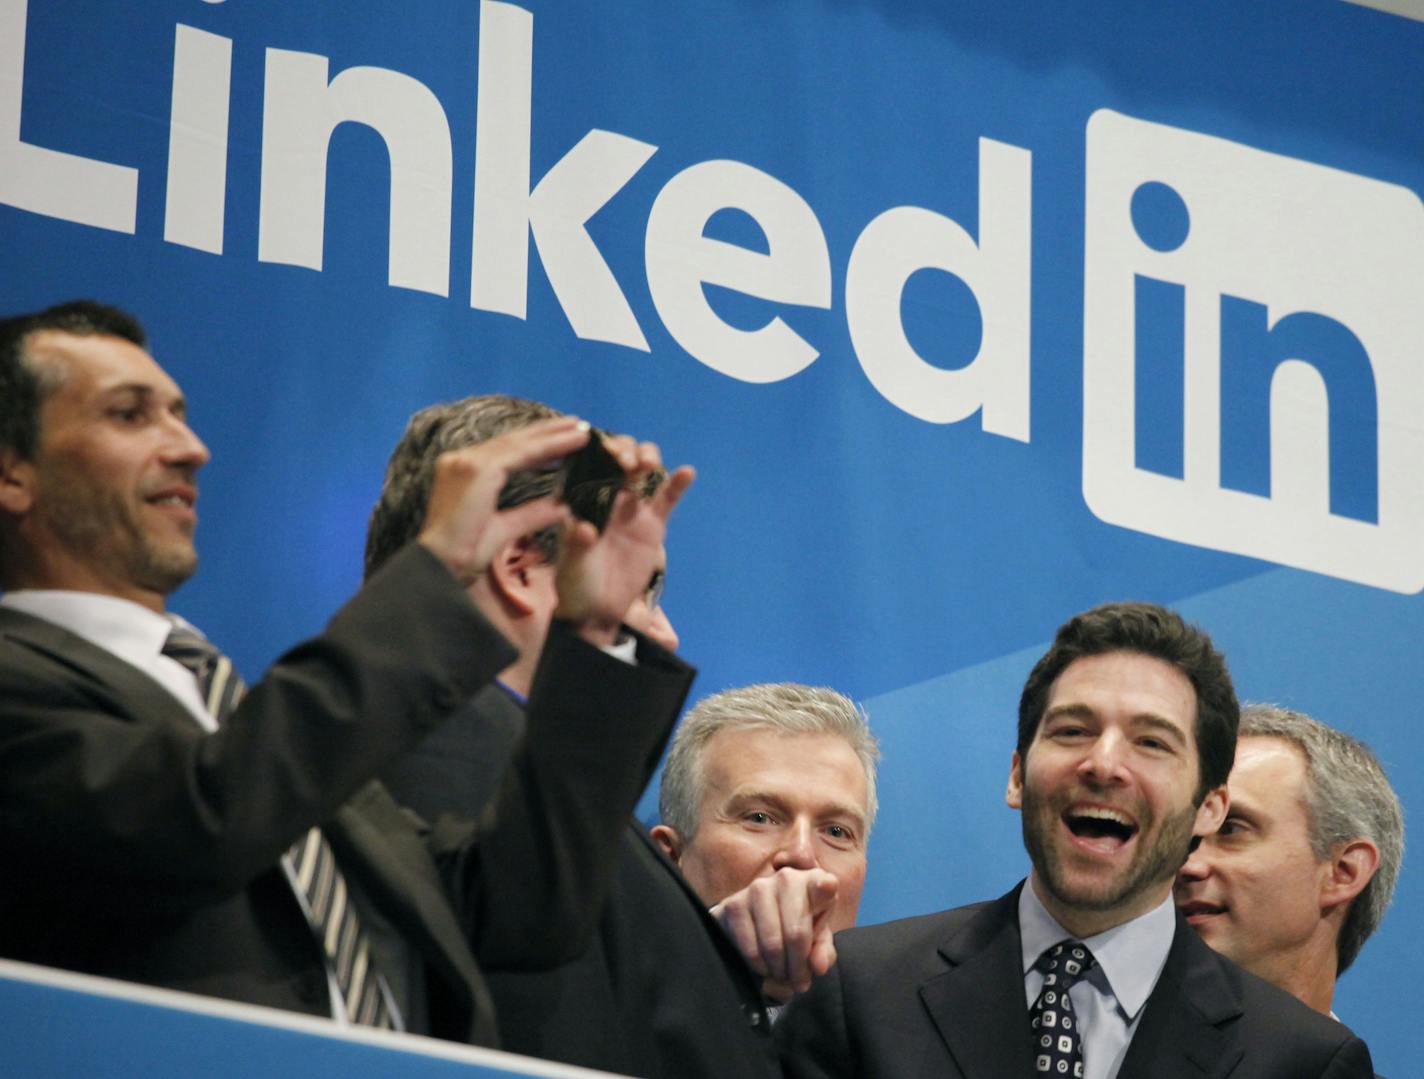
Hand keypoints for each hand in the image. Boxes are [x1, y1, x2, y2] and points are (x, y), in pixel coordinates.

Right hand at [417, 417, 590, 582]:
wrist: (438, 567)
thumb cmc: (462, 557)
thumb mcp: (504, 529)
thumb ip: (531, 514)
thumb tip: (561, 506)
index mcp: (462, 472)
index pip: (505, 453)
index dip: (535, 444)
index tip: (563, 439)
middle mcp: (461, 460)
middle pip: (513, 441)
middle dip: (547, 432)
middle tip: (578, 424)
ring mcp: (467, 461)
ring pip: (519, 443)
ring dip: (553, 434)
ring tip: (582, 429)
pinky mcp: (477, 469)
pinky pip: (521, 453)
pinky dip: (550, 445)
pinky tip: (572, 442)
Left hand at [554, 436, 693, 645]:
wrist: (597, 611)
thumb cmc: (575, 583)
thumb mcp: (570, 564)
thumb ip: (576, 544)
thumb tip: (584, 528)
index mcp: (580, 498)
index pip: (589, 463)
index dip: (598, 450)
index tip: (605, 452)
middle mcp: (607, 495)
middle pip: (620, 458)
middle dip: (624, 450)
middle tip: (625, 463)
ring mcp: (632, 507)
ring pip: (644, 470)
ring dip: (647, 457)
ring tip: (647, 464)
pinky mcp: (653, 524)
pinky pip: (667, 499)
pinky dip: (677, 484)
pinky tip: (687, 472)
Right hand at [710, 867, 838, 999]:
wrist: (756, 920)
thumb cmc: (796, 927)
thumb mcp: (816, 940)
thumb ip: (823, 953)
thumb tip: (818, 966)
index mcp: (814, 882)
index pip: (824, 884)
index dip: (825, 887)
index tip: (827, 886)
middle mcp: (786, 878)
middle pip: (796, 933)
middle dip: (798, 967)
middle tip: (798, 982)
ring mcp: (757, 888)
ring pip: (772, 944)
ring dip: (779, 970)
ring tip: (782, 974)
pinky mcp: (734, 905)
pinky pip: (750, 948)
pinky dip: (760, 967)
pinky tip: (764, 967)